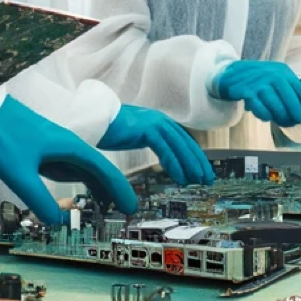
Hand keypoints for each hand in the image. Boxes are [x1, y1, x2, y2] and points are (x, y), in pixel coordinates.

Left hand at [0, 96, 138, 224]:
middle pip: (96, 168)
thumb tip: (58, 222)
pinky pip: (65, 169)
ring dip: (95, 187)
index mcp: (67, 145)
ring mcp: (52, 148)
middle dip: (112, 189)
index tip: (131, 205)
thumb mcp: (18, 172)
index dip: (118, 187)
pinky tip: (75, 195)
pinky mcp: (39, 152)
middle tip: (125, 211)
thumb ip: (39, 199)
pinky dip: (76, 183)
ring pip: (82, 169)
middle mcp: (65, 145)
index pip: (102, 167)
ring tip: (106, 208)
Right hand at [100, 106, 214, 185]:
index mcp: (159, 121)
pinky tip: (180, 178)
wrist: (93, 120)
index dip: (195, 156)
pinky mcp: (146, 129)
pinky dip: (175, 165)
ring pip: (180, 146)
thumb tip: (161, 155)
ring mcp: (154, 122)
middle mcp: (160, 120)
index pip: (184, 140)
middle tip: (208, 179)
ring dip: (191, 165)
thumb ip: (150, 140)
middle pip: (186, 143)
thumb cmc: (111, 129)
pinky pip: (166, 149)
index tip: (203, 171)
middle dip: (198, 162)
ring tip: (198, 181)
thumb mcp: (136, 135)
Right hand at [212, 61, 300, 126]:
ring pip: (277, 107)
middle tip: (297, 122)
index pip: (300, 89)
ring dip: (281, 118)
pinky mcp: (248, 92)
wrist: (230, 73)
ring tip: (283, 122)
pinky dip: (265, 116)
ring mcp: (260, 83)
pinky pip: (262, 111)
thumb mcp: (275, 77)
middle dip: (296, 114)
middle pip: (290, 100)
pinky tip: (266, 117)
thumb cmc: (257, 78)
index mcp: (282, 71)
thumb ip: (290, 89)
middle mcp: (272, 75)